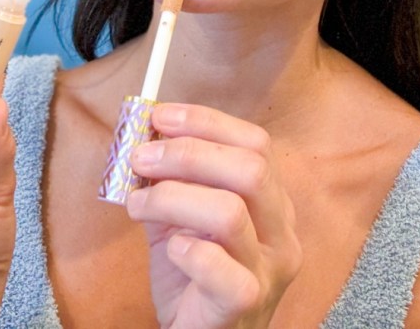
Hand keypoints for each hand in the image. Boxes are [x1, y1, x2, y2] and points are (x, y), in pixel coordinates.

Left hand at [127, 104, 302, 328]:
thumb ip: (170, 180)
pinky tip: (170, 249)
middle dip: (187, 153)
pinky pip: (221, 268)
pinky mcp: (245, 303)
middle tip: (142, 157)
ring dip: (172, 196)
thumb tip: (143, 136)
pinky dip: (188, 250)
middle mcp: (282, 233)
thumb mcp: (182, 218)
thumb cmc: (192, 276)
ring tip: (138, 204)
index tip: (159, 117)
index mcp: (273, 202)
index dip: (206, 122)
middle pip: (250, 169)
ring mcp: (269, 270)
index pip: (255, 143)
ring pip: (231, 211)